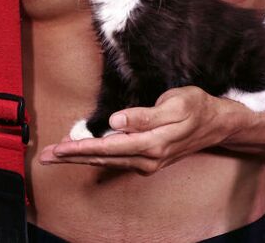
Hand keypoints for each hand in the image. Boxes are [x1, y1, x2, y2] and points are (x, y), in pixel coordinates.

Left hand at [39, 86, 238, 174]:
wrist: (217, 123)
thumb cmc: (197, 107)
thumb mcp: (176, 104)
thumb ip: (145, 115)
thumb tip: (117, 121)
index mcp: (152, 144)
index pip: (109, 147)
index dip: (83, 147)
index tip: (61, 148)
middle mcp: (147, 158)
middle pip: (103, 158)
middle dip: (73, 157)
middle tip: (46, 157)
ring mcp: (147, 161)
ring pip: (107, 160)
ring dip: (81, 157)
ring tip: (57, 155)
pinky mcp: (148, 158)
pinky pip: (116, 158)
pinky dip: (96, 155)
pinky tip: (84, 152)